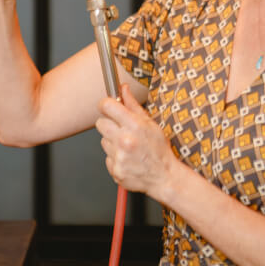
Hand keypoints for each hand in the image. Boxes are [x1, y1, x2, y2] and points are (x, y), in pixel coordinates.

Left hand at [96, 85, 176, 199]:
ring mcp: (119, 157)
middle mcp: (125, 140)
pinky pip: (106, 157)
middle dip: (108, 124)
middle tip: (121, 129)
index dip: (105, 104)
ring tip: (127, 146)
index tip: (107, 107)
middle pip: (100, 123)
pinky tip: (127, 158)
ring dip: (112, 142)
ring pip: (103, 141)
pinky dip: (114, 157)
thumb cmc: (159, 149)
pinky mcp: (115, 170)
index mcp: (134, 125)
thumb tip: (123, 88)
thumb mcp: (150, 123)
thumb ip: (133, 104)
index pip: (107, 106)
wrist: (164, 176)